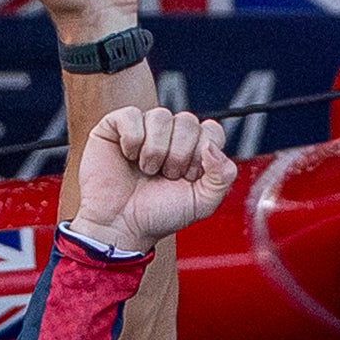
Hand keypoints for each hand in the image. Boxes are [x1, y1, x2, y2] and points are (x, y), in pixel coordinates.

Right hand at [71, 107, 234, 254]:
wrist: (121, 225)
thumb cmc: (159, 214)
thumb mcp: (204, 202)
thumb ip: (224, 175)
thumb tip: (212, 145)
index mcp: (194, 150)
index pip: (212, 130)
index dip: (203, 153)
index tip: (190, 176)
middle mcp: (171, 136)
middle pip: (188, 121)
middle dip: (179, 154)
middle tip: (167, 175)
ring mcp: (143, 129)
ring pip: (161, 116)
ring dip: (155, 150)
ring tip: (148, 170)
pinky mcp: (115, 127)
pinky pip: (131, 115)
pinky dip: (132, 139)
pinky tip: (129, 156)